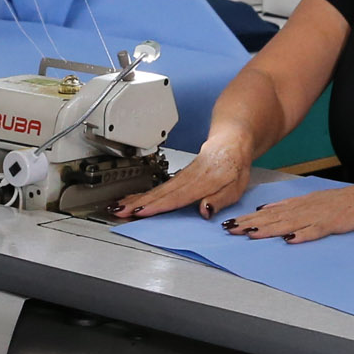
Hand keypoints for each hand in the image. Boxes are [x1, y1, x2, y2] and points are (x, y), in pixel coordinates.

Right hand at [116, 138, 254, 220]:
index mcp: (204, 181)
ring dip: (135, 198)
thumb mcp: (236, 187)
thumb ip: (220, 199)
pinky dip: (142, 193)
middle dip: (138, 202)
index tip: (141, 211)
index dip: (158, 205)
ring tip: (118, 207)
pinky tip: (130, 200)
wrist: (230, 142)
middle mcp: (189, 177)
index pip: (177, 196)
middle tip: (119, 210)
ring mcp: (181, 175)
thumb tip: (205, 210)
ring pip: (156, 189)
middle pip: (160, 192)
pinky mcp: (178, 176)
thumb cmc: (234, 167)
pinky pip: (158, 186)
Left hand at [221, 184, 353, 244]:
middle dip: (251, 224)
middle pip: (274, 217)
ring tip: (251, 234)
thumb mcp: (315, 201)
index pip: (270, 212)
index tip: (231, 223)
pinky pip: (317, 230)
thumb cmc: (346, 202)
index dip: (249, 218)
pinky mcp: (335, 223)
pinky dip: (304, 235)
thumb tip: (266, 211)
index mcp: (302, 203)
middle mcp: (307, 207)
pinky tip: (290, 240)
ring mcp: (321, 215)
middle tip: (231, 230)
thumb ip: (292, 207)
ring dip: (270, 229)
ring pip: (290, 223)